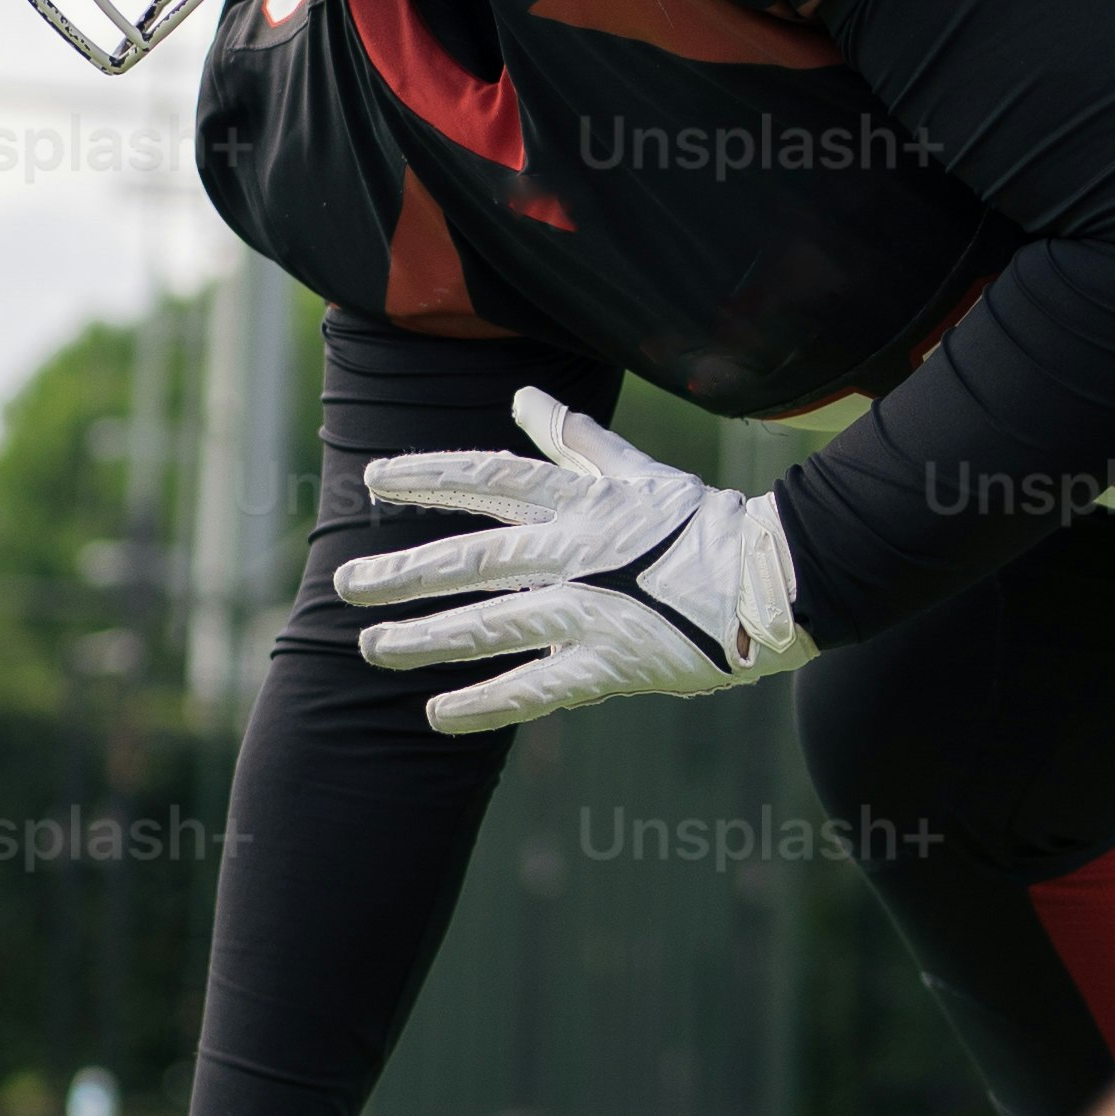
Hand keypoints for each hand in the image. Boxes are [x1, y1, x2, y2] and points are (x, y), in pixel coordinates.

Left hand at [335, 386, 813, 729]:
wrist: (768, 582)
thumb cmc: (700, 524)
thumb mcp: (635, 470)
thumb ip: (571, 441)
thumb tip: (522, 399)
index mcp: (579, 501)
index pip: (487, 478)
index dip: (428, 477)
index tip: (373, 479)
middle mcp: (573, 553)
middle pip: (470, 559)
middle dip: (403, 572)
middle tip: (346, 583)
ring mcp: (588, 611)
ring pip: (488, 624)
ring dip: (425, 637)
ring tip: (373, 647)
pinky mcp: (609, 664)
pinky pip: (535, 688)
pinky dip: (484, 704)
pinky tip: (436, 716)